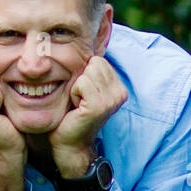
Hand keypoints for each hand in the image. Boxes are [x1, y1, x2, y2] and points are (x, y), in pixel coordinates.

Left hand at [49, 55, 126, 170]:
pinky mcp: (99, 106)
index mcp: (119, 87)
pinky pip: (81, 82)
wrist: (70, 144)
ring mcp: (112, 99)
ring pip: (87, 71)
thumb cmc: (72, 116)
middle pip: (94, 62)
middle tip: (79, 100)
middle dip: (80, 78)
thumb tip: (90, 46)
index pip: (98, 59)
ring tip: (78, 104)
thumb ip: (91, 72)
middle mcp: (120, 92)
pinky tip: (76, 108)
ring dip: (76, 86)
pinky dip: (73, 93)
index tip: (83, 95)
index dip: (84, 74)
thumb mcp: (85, 89)